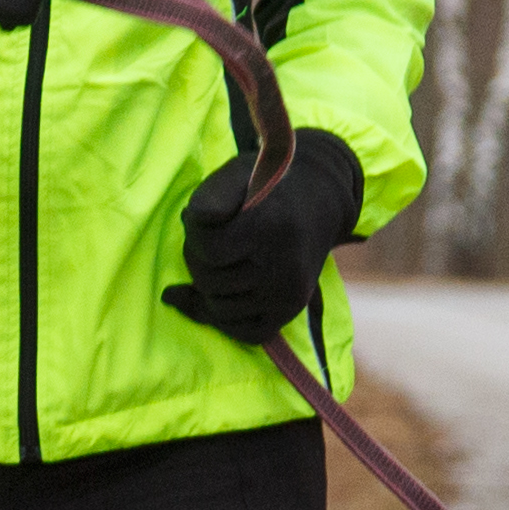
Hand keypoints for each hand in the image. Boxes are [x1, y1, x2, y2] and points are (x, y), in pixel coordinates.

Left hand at [159, 135, 363, 345]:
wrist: (321, 197)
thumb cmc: (268, 184)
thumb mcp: (235, 175)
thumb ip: (208, 199)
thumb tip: (186, 232)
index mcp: (271, 227)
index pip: (207, 251)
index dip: (194, 234)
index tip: (204, 219)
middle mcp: (284, 267)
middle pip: (209, 283)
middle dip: (198, 261)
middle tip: (213, 238)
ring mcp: (290, 293)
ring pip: (219, 311)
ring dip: (209, 289)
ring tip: (223, 261)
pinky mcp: (292, 310)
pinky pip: (245, 333)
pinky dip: (228, 319)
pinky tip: (228, 293)